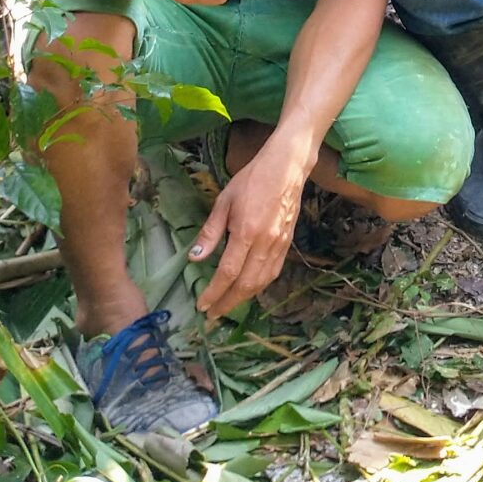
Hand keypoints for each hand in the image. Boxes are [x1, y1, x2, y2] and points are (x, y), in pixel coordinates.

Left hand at [191, 133, 308, 318]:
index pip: (228, 272)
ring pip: (262, 282)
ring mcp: (279, 245)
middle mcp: (265, 243)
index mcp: (246, 231)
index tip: (202, 304)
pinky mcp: (288, 243)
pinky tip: (249, 288)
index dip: (214, 292)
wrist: (286, 167)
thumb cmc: (251, 180)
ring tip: (227, 305)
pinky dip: (260, 286)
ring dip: (244, 298)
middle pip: (246, 284)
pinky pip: (273, 272)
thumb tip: (194, 259)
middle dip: (228, 302)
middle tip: (212, 314)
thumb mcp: (224, 201)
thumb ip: (210, 232)